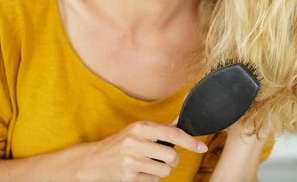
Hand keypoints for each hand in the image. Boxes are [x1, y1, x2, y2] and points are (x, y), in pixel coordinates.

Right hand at [75, 120, 207, 181]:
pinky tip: (140, 171)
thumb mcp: (138, 130)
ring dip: (161, 169)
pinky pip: (154, 180)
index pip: (172, 133)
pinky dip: (151, 177)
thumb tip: (182, 120)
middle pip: (172, 156)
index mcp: (140, 128)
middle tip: (163, 158)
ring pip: (165, 170)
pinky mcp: (129, 177)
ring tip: (148, 164)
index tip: (202, 147)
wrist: (94, 161)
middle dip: (172, 160)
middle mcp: (135, 142)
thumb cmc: (120, 144)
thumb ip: (161, 128)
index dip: (190, 141)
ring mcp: (131, 161)